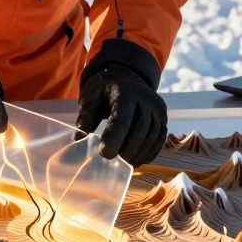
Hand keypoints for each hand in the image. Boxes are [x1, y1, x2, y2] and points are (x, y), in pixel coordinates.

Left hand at [74, 41, 166, 165]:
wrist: (126, 77)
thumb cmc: (105, 89)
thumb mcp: (92, 95)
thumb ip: (86, 115)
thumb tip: (79, 139)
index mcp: (125, 91)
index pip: (122, 117)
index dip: (114, 137)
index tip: (104, 153)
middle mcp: (145, 98)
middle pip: (140, 128)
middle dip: (127, 148)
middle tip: (114, 162)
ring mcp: (157, 108)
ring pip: (153, 135)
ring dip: (139, 153)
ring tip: (124, 164)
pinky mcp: (163, 117)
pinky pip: (160, 138)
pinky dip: (150, 152)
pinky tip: (137, 160)